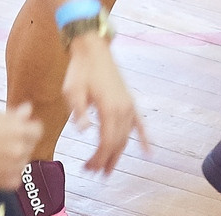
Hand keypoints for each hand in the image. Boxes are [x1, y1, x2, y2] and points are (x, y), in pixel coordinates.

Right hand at [0, 103, 39, 188]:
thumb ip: (16, 115)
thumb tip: (28, 109)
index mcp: (20, 130)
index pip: (38, 130)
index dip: (28, 127)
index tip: (20, 128)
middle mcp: (20, 150)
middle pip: (30, 145)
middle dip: (21, 141)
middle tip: (1, 140)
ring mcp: (14, 168)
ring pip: (23, 161)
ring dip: (15, 157)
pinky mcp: (7, 182)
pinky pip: (16, 177)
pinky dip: (9, 173)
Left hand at [60, 33, 145, 173]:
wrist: (92, 48)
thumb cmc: (80, 70)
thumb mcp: (72, 91)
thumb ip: (79, 112)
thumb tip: (84, 131)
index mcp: (110, 108)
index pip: (107, 142)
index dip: (99, 158)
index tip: (88, 168)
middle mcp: (123, 109)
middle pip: (117, 143)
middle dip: (106, 160)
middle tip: (93, 172)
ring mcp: (128, 105)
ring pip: (127, 137)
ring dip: (118, 154)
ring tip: (108, 169)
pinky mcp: (129, 100)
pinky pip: (140, 124)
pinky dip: (144, 138)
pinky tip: (148, 151)